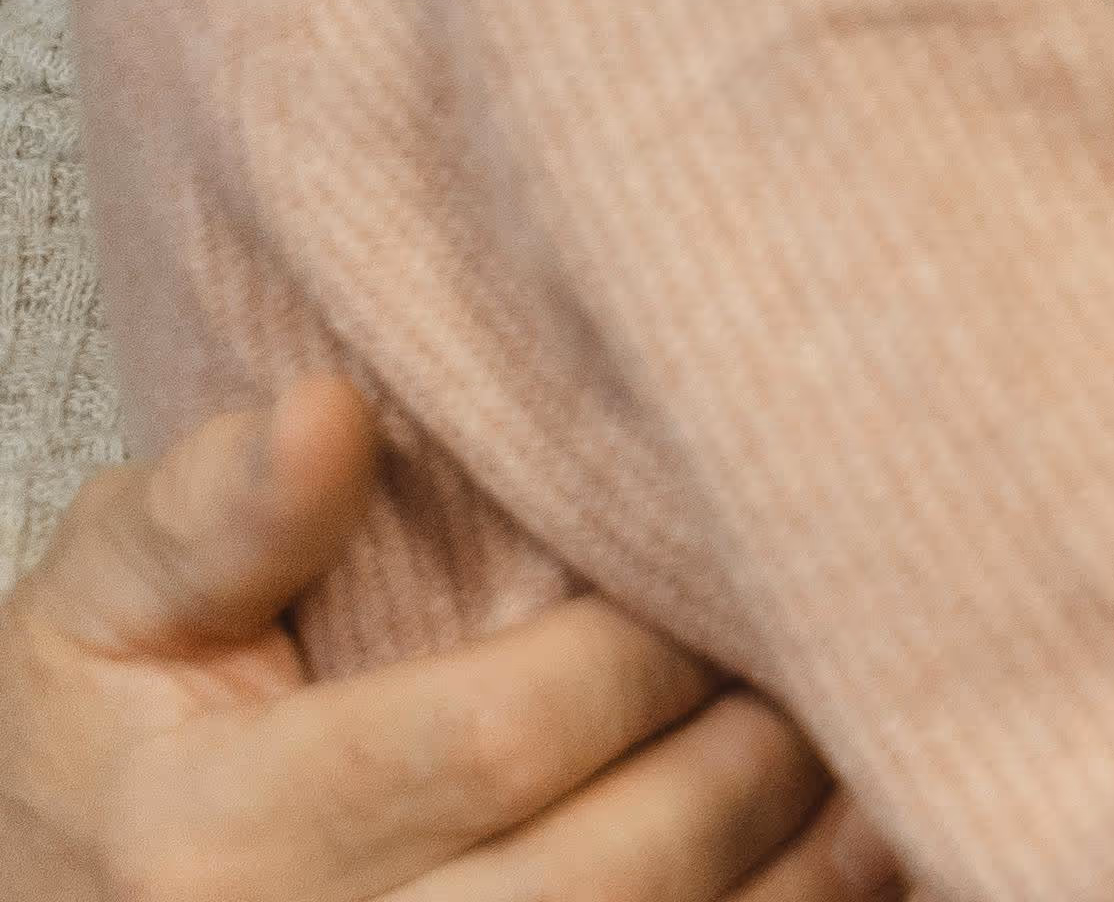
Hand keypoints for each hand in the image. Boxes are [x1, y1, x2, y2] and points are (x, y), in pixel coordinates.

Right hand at [0, 377, 875, 901]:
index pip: (500, 737)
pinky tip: (850, 862)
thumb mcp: (99, 611)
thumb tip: (326, 412)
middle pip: (606, 878)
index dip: (640, 649)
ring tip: (879, 761)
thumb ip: (210, 518)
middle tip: (829, 654)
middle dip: (747, 763)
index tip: (712, 563)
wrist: (52, 901)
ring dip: (799, 875)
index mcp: (213, 840)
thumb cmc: (101, 742)